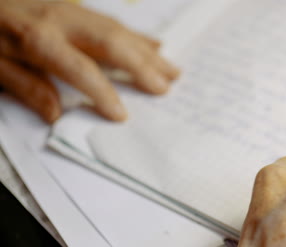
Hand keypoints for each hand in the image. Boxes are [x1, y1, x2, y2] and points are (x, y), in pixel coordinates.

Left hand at [0, 0, 178, 122]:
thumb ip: (26, 87)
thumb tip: (56, 114)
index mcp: (39, 39)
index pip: (79, 69)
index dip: (103, 92)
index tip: (122, 115)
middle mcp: (62, 21)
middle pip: (112, 44)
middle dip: (142, 66)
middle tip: (165, 87)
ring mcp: (73, 11)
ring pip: (119, 31)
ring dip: (148, 51)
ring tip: (172, 69)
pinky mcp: (77, 7)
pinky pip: (114, 21)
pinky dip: (137, 35)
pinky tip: (153, 44)